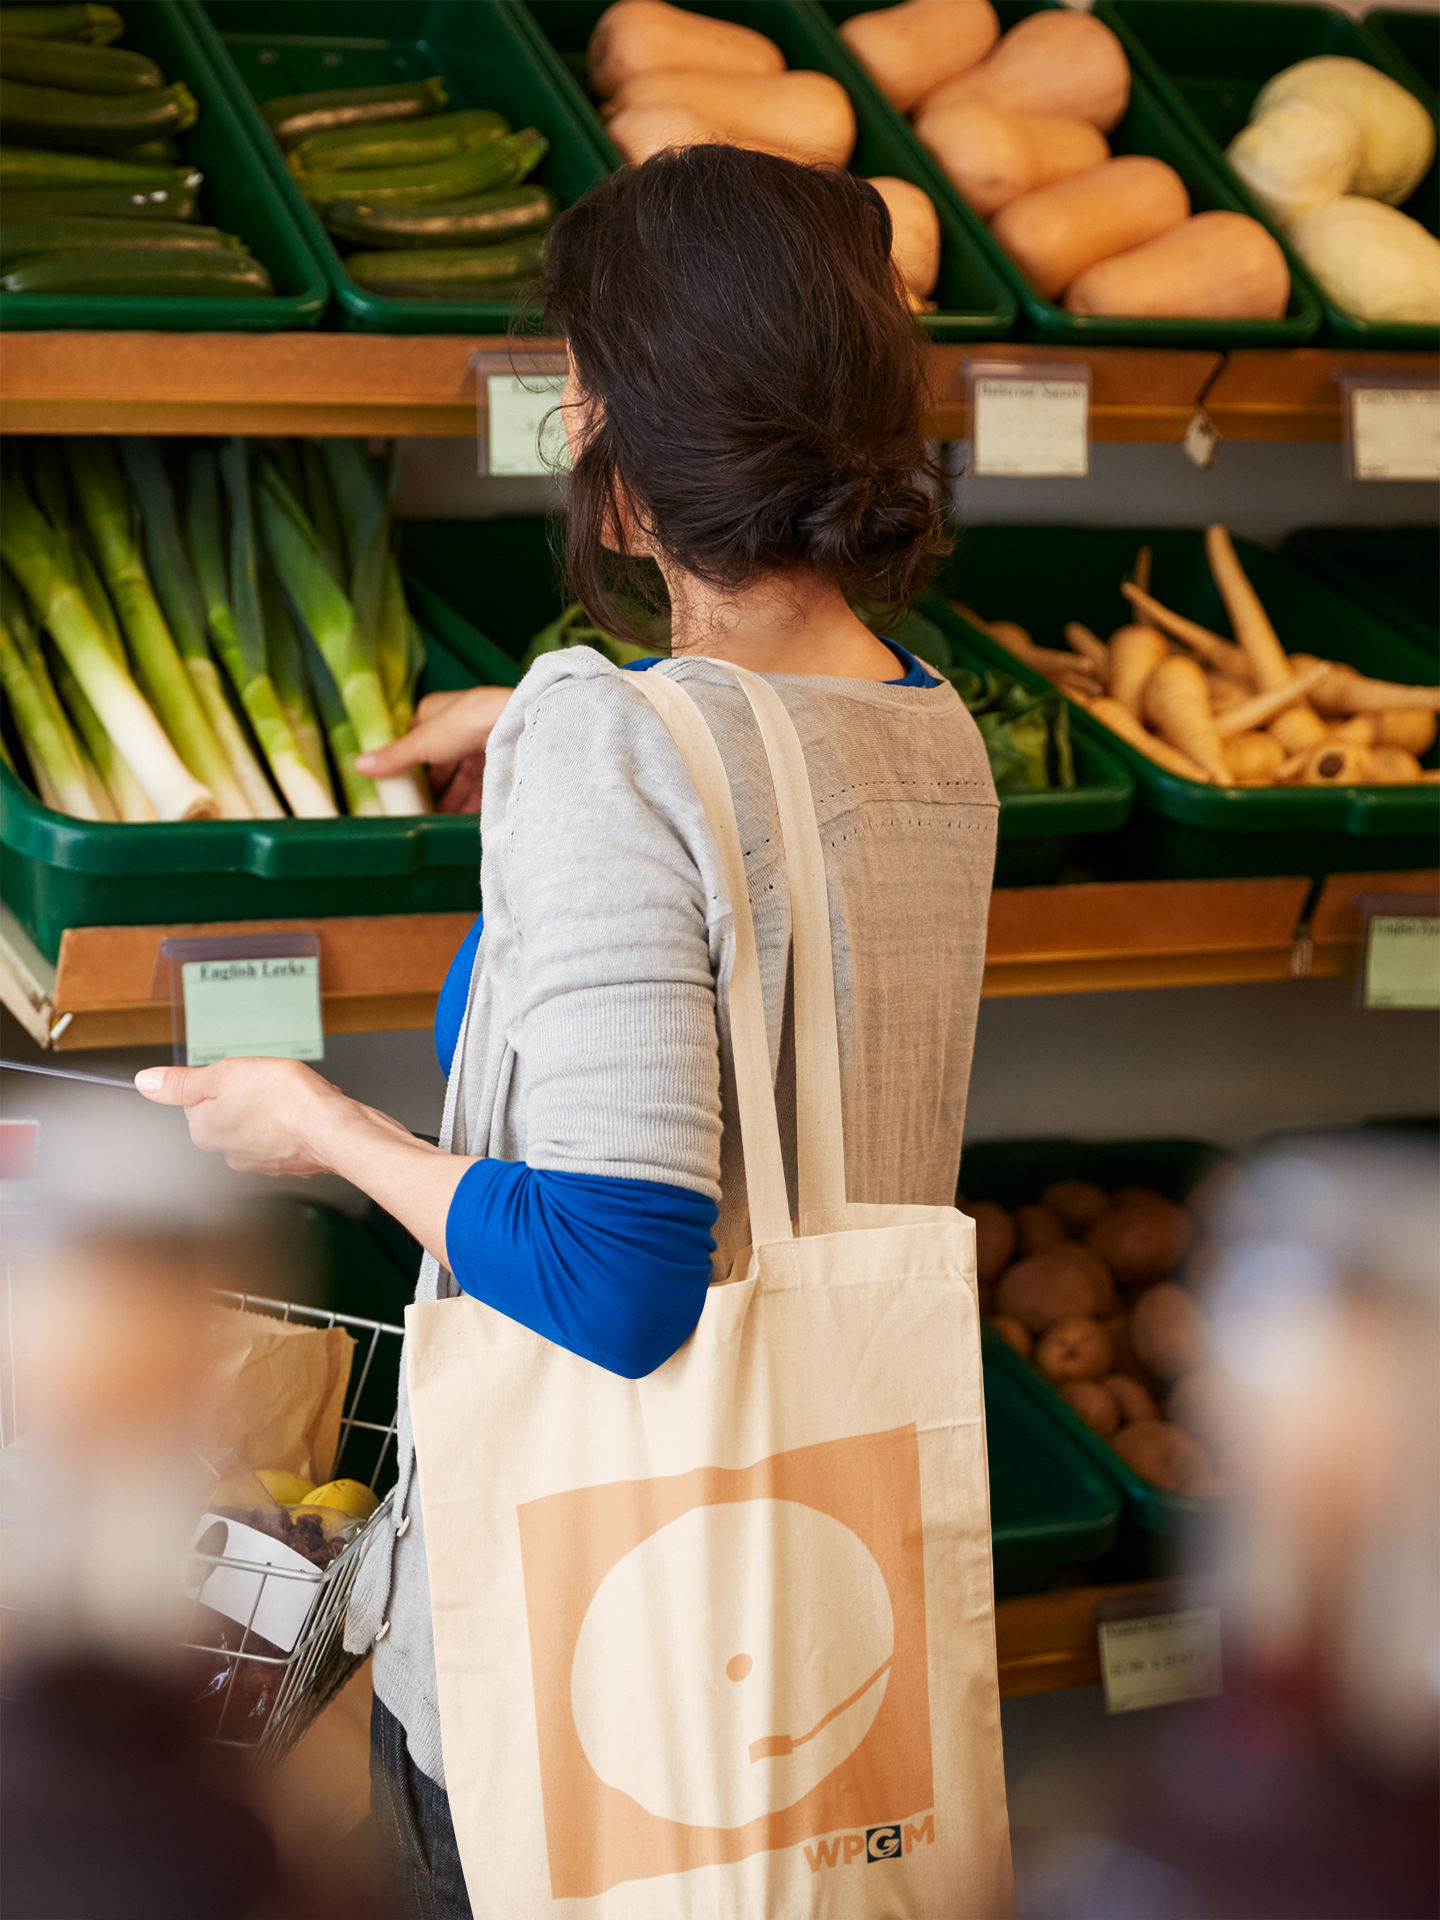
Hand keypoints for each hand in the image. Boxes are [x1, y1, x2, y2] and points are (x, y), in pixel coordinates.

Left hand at [133, 1057, 365, 1177]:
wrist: (333, 1129)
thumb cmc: (284, 1101)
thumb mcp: (222, 1074)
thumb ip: (180, 1082)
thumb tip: (145, 1082)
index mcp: (204, 1131)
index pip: (201, 1096)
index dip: (224, 1077)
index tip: (243, 1074)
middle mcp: (228, 1152)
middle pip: (232, 1109)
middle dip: (251, 1092)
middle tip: (270, 1081)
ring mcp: (261, 1161)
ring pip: (262, 1120)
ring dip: (277, 1105)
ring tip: (293, 1095)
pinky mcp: (290, 1161)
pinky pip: (288, 1133)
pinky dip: (297, 1119)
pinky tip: (308, 1108)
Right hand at [356, 685, 512, 813]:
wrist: (515, 725)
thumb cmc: (466, 722)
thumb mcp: (421, 742)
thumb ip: (393, 757)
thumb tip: (359, 765)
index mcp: (435, 712)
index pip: (416, 737)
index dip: (409, 761)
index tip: (399, 783)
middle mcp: (459, 724)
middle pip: (441, 761)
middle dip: (433, 788)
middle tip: (419, 810)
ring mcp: (481, 740)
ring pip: (462, 775)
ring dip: (452, 799)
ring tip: (439, 821)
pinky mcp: (499, 757)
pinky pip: (482, 784)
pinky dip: (471, 802)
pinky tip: (462, 819)